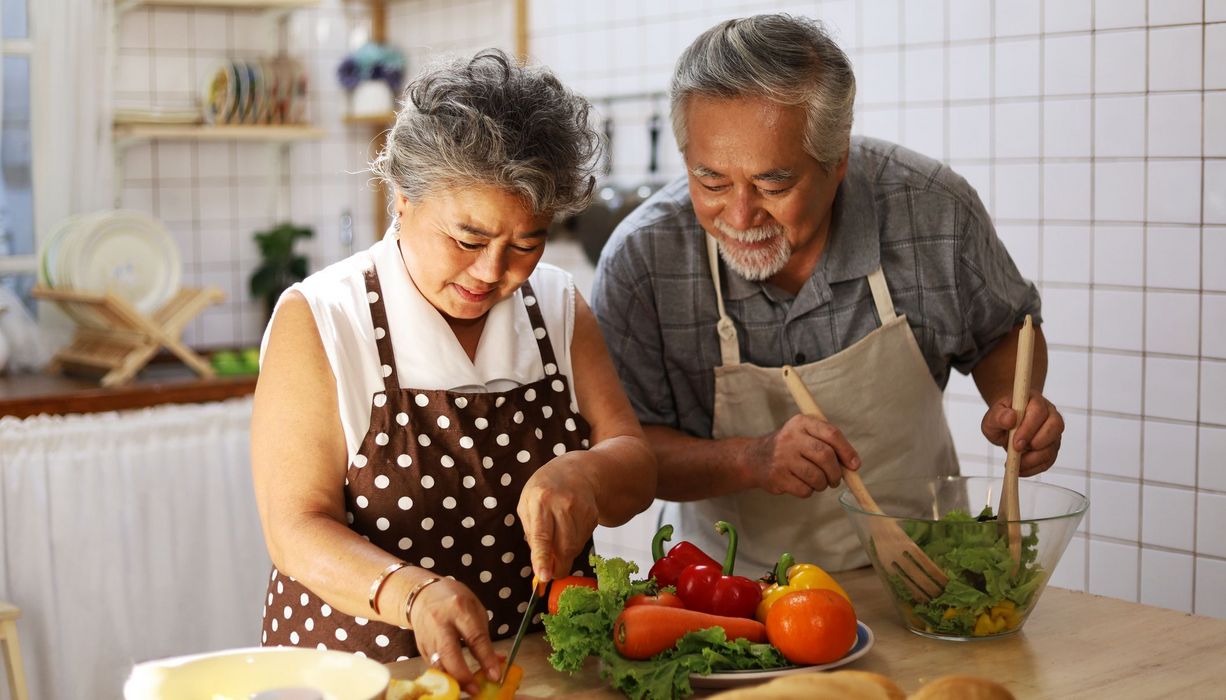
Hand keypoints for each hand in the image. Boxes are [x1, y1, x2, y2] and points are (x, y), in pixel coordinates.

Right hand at [409, 577, 500, 694]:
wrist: (423, 595)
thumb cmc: (455, 601)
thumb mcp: (475, 610)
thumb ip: (484, 637)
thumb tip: (498, 662)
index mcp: (460, 609)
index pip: (474, 637)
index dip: (486, 658)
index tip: (495, 676)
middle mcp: (441, 623)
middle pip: (449, 653)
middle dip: (463, 675)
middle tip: (476, 690)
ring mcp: (427, 636)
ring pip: (438, 664)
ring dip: (453, 680)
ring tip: (467, 690)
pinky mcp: (420, 648)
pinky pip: (433, 666)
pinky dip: (445, 677)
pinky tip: (456, 683)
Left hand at [518, 454, 599, 580]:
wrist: (576, 471)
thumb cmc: (545, 489)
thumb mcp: (527, 504)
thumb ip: (531, 532)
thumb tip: (539, 563)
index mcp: (540, 500)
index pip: (541, 535)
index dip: (542, 558)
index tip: (543, 577)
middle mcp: (562, 504)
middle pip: (564, 547)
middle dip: (558, 566)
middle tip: (551, 573)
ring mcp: (581, 509)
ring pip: (575, 547)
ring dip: (566, 554)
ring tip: (558, 542)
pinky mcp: (593, 515)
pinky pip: (584, 540)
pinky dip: (575, 543)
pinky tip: (570, 529)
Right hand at [747, 414, 860, 496]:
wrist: (754, 458)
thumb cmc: (790, 447)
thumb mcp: (805, 434)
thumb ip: (828, 443)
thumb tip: (852, 464)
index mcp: (801, 422)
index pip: (831, 434)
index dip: (847, 451)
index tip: (855, 465)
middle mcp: (791, 437)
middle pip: (825, 456)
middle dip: (836, 472)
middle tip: (835, 479)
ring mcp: (783, 457)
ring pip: (817, 476)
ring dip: (823, 484)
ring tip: (819, 482)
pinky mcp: (778, 476)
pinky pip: (805, 489)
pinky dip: (809, 491)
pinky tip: (803, 484)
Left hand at [981, 389, 1063, 475]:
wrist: (1007, 424)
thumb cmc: (1002, 418)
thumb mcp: (992, 417)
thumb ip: (998, 416)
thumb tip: (1010, 418)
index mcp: (1034, 401)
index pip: (1038, 410)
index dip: (1029, 427)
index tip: (1016, 442)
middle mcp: (1049, 414)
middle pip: (1054, 426)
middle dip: (1036, 442)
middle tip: (1017, 450)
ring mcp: (1053, 431)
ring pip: (1053, 446)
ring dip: (1034, 458)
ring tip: (1016, 462)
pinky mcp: (1052, 447)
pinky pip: (1050, 460)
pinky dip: (1035, 468)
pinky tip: (1021, 469)